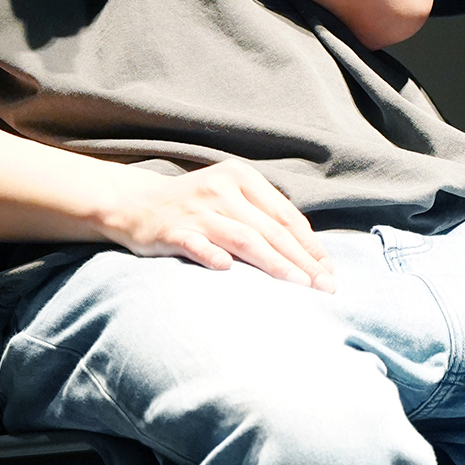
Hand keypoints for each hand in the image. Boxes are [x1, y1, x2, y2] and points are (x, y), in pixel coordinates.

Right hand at [99, 159, 336, 290]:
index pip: (286, 215)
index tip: (329, 272)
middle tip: (324, 287)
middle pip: (271, 230)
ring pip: (243, 238)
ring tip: (298, 285)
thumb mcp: (231, 198)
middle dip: (302, 261)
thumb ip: (263, 217)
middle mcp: (221, 189)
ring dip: (274, 263)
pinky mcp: (171, 230)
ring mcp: (196, 209)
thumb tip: (310, 255)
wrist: (135, 203)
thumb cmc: (195, 206)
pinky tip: (228, 270)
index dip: (311, 246)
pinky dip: (213, 256)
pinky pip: (196, 244)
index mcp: (241, 177)